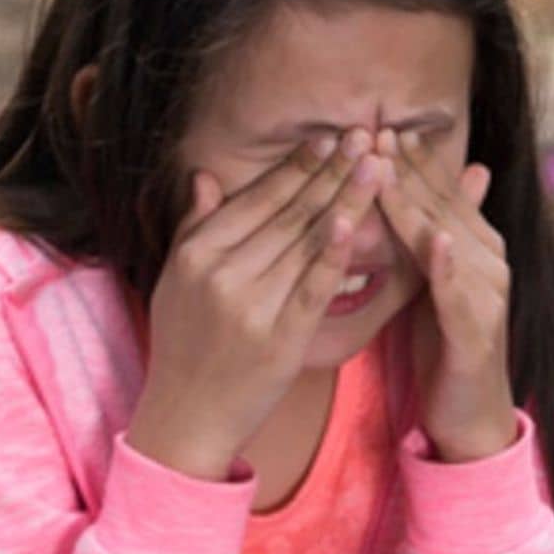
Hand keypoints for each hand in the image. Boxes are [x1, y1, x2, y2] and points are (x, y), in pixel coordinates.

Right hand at [127, 129, 383, 478]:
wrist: (188, 418)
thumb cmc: (185, 348)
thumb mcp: (175, 283)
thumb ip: (195, 228)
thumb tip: (207, 176)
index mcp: (198, 253)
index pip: (257, 199)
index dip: (298, 167)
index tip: (331, 138)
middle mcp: (221, 272)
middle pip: (287, 212)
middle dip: (331, 171)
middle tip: (366, 134)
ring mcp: (250, 304)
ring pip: (306, 241)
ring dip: (346, 199)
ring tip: (378, 165)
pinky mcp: (279, 338)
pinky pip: (313, 287)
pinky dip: (334, 253)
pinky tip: (355, 221)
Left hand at [376, 127, 517, 462]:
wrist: (469, 416)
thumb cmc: (442, 347)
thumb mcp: (428, 282)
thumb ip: (419, 236)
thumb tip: (400, 194)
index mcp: (473, 248)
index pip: (439, 192)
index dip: (409, 159)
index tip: (375, 126)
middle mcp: (488, 263)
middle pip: (442, 205)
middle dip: (407, 167)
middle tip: (374, 129)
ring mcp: (487, 297)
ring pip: (448, 239)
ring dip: (419, 202)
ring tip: (389, 167)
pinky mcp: (477, 333)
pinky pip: (460, 293)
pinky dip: (448, 264)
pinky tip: (434, 238)